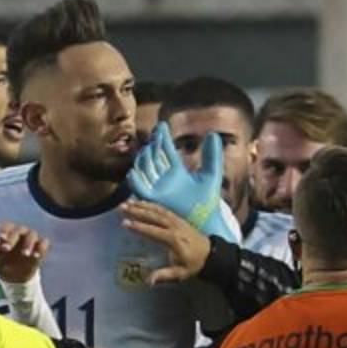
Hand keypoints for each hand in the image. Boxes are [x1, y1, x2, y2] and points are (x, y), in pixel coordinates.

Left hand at [0, 222, 50, 283]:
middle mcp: (20, 233)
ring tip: (24, 254)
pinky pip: (44, 243)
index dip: (4, 231)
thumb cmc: (2, 264)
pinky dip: (41, 248)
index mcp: (8, 232)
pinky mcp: (41, 247)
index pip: (6, 226)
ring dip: (28, 244)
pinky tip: (36, 256)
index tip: (1, 238)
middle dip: (12, 238)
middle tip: (6, 249)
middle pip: (19, 229)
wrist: (15, 278)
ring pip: (32, 235)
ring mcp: (32, 239)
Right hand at [120, 199, 211, 285]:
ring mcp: (177, 221)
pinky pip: (163, 209)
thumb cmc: (193, 265)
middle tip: (122, 207)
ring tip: (128, 202)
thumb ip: (164, 275)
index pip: (153, 231)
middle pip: (153, 216)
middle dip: (136, 211)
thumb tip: (148, 281)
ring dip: (142, 205)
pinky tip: (142, 202)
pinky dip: (152, 205)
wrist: (210, 254)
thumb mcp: (180, 273)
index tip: (125, 223)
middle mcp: (174, 227)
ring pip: (157, 210)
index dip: (138, 227)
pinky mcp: (178, 219)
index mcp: (173, 240)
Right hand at [127, 123, 236, 241]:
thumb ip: (212, 156)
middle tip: (156, 135)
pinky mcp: (153, 201)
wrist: (205, 222)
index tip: (161, 125)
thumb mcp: (211, 174)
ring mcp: (158, 188)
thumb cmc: (207, 202)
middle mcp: (165, 178)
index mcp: (176, 171)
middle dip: (153, 146)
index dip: (163, 138)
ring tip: (148, 150)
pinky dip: (135, 182)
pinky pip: (140, 190)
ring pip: (145, 171)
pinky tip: (134, 172)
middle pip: (154, 158)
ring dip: (144, 160)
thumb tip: (212, 134)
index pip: (166, 151)